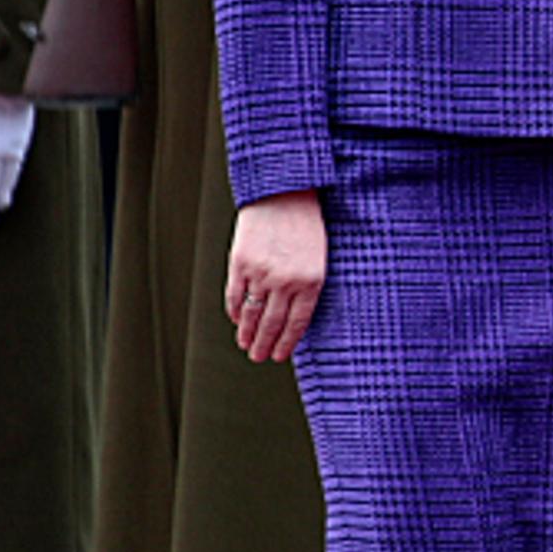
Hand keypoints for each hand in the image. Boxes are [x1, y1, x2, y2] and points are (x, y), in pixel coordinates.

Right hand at [225, 190, 327, 361]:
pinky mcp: (241, 263)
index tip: (279, 357)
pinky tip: (236, 321)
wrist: (284, 193)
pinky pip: (235, 296)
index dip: (286, 343)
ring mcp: (261, 273)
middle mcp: (286, 281)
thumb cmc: (306, 226)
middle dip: (264, 345)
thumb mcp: (318, 257)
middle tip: (259, 358)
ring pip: (251, 314)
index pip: (297, 323)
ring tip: (246, 346)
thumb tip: (292, 318)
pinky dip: (234, 311)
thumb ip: (307, 286)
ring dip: (247, 334)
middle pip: (271, 323)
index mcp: (312, 281)